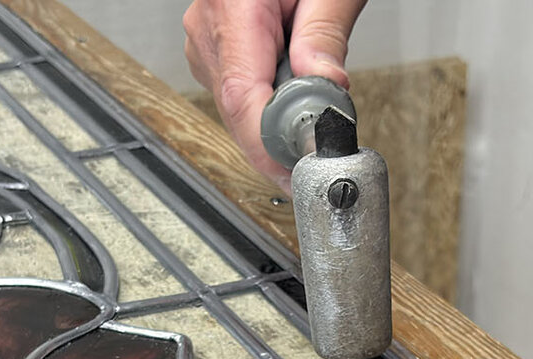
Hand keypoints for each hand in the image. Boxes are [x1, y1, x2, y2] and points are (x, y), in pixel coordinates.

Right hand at [183, 0, 368, 188]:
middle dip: (284, 133)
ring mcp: (205, 41)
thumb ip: (325, 33)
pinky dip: (270, 100)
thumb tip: (325, 87)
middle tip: (327, 137)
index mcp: (231, 5)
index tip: (299, 168)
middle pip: (239, 109)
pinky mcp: (213, 50)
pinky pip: (240, 92)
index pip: (243, 97)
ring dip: (279, 114)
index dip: (269, 145)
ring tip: (314, 88)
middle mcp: (208, 26)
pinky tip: (293, 81)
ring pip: (239, 107)